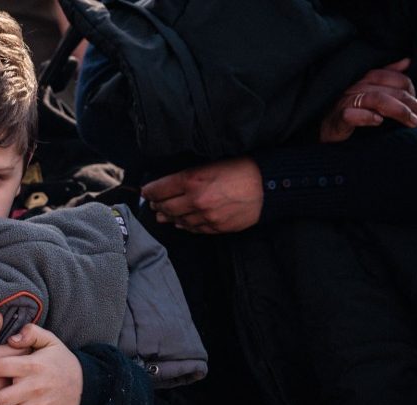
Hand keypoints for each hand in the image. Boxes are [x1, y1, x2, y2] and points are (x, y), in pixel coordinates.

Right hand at [0, 313, 26, 404]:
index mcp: (0, 361)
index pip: (25, 349)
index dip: (25, 345)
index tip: (22, 345)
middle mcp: (7, 380)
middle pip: (28, 370)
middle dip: (27, 365)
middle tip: (24, 363)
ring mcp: (5, 398)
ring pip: (24, 389)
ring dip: (25, 384)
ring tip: (21, 382)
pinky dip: (19, 403)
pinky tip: (16, 401)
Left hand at [142, 157, 263, 233]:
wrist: (270, 186)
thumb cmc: (243, 168)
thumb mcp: (212, 163)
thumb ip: (190, 174)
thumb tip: (170, 184)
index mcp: (193, 180)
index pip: (160, 188)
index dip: (150, 191)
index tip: (146, 191)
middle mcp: (196, 200)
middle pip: (166, 206)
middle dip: (157, 205)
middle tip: (153, 203)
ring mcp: (206, 216)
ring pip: (178, 220)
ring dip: (168, 217)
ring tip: (162, 214)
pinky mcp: (216, 227)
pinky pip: (194, 229)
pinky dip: (184, 226)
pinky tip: (180, 223)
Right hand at [319, 58, 416, 142]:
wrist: (321, 126)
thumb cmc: (346, 108)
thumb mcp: (368, 90)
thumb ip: (387, 75)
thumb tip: (407, 61)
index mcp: (366, 77)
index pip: (398, 79)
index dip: (414, 93)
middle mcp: (356, 85)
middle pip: (393, 90)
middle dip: (414, 106)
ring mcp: (345, 100)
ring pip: (378, 99)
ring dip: (399, 111)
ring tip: (413, 123)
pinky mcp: (337, 117)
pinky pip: (353, 114)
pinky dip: (367, 117)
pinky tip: (378, 122)